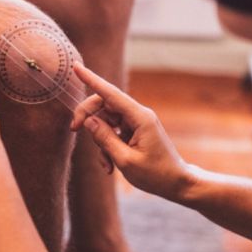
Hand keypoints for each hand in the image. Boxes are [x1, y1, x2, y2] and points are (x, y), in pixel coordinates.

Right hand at [70, 64, 191, 200]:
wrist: (176, 184)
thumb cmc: (155, 174)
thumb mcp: (125, 160)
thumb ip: (105, 138)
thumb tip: (89, 120)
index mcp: (140, 117)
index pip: (110, 93)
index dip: (91, 79)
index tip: (76, 68)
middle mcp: (138, 115)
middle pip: (104, 104)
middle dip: (88, 116)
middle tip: (74, 129)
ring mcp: (137, 123)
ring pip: (106, 121)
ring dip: (100, 141)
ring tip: (106, 165)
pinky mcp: (135, 132)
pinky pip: (113, 132)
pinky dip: (107, 147)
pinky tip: (110, 167)